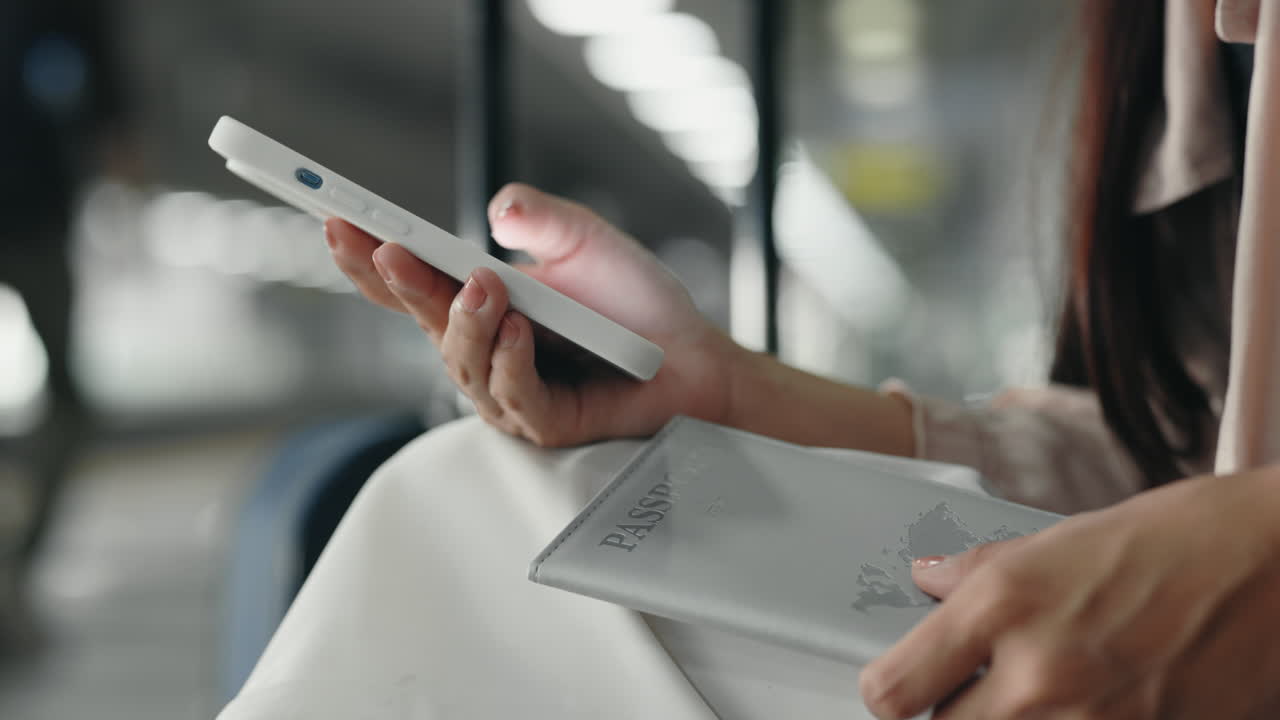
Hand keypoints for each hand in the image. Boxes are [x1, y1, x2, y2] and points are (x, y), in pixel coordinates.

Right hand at [325, 182, 744, 445]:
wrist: (691, 354)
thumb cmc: (634, 302)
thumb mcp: (584, 241)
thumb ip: (542, 218)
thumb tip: (498, 210)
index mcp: (478, 302)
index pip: (409, 282)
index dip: (368, 256)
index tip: (335, 220)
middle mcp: (482, 348)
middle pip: (422, 319)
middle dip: (395, 282)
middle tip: (382, 246)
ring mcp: (507, 391)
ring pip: (462, 361)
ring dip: (465, 320)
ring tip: (482, 285)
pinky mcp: (545, 423)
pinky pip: (515, 395)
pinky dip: (511, 360)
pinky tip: (519, 329)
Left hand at [859, 466, 1279, 718]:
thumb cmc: (1184, 538)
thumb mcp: (1061, 538)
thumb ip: (981, 571)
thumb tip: (927, 582)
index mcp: (1007, 605)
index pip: (892, 690)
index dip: (888, 692)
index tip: (900, 685)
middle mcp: (1040, 674)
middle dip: (951, 714)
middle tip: (975, 687)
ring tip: (1040, 695)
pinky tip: (1088, 707)